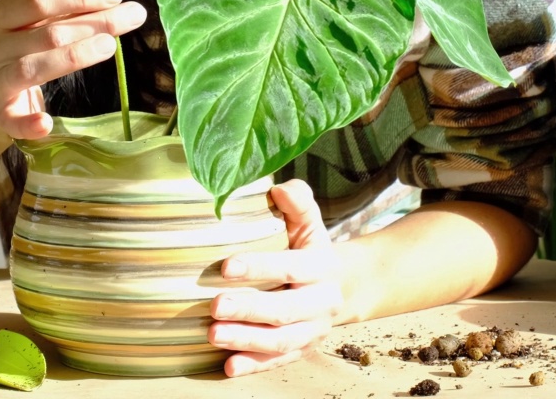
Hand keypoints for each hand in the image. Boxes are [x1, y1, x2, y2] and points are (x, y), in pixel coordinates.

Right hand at [0, 0, 145, 141]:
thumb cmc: (18, 50)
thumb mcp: (30, 25)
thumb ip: (63, 13)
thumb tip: (114, 0)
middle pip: (45, 32)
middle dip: (93, 22)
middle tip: (132, 16)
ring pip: (33, 68)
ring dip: (74, 56)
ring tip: (110, 46)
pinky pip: (13, 120)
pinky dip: (29, 123)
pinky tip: (47, 122)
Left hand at [208, 179, 343, 376]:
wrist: (343, 287)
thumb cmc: (311, 248)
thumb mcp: (309, 223)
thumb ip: (297, 202)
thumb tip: (277, 188)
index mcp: (321, 267)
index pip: (291, 266)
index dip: (260, 267)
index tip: (226, 267)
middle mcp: (321, 302)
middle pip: (285, 310)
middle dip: (249, 309)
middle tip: (214, 306)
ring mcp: (313, 330)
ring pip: (281, 341)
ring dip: (246, 339)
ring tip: (213, 334)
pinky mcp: (302, 350)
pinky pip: (278, 361)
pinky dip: (254, 365)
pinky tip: (228, 366)